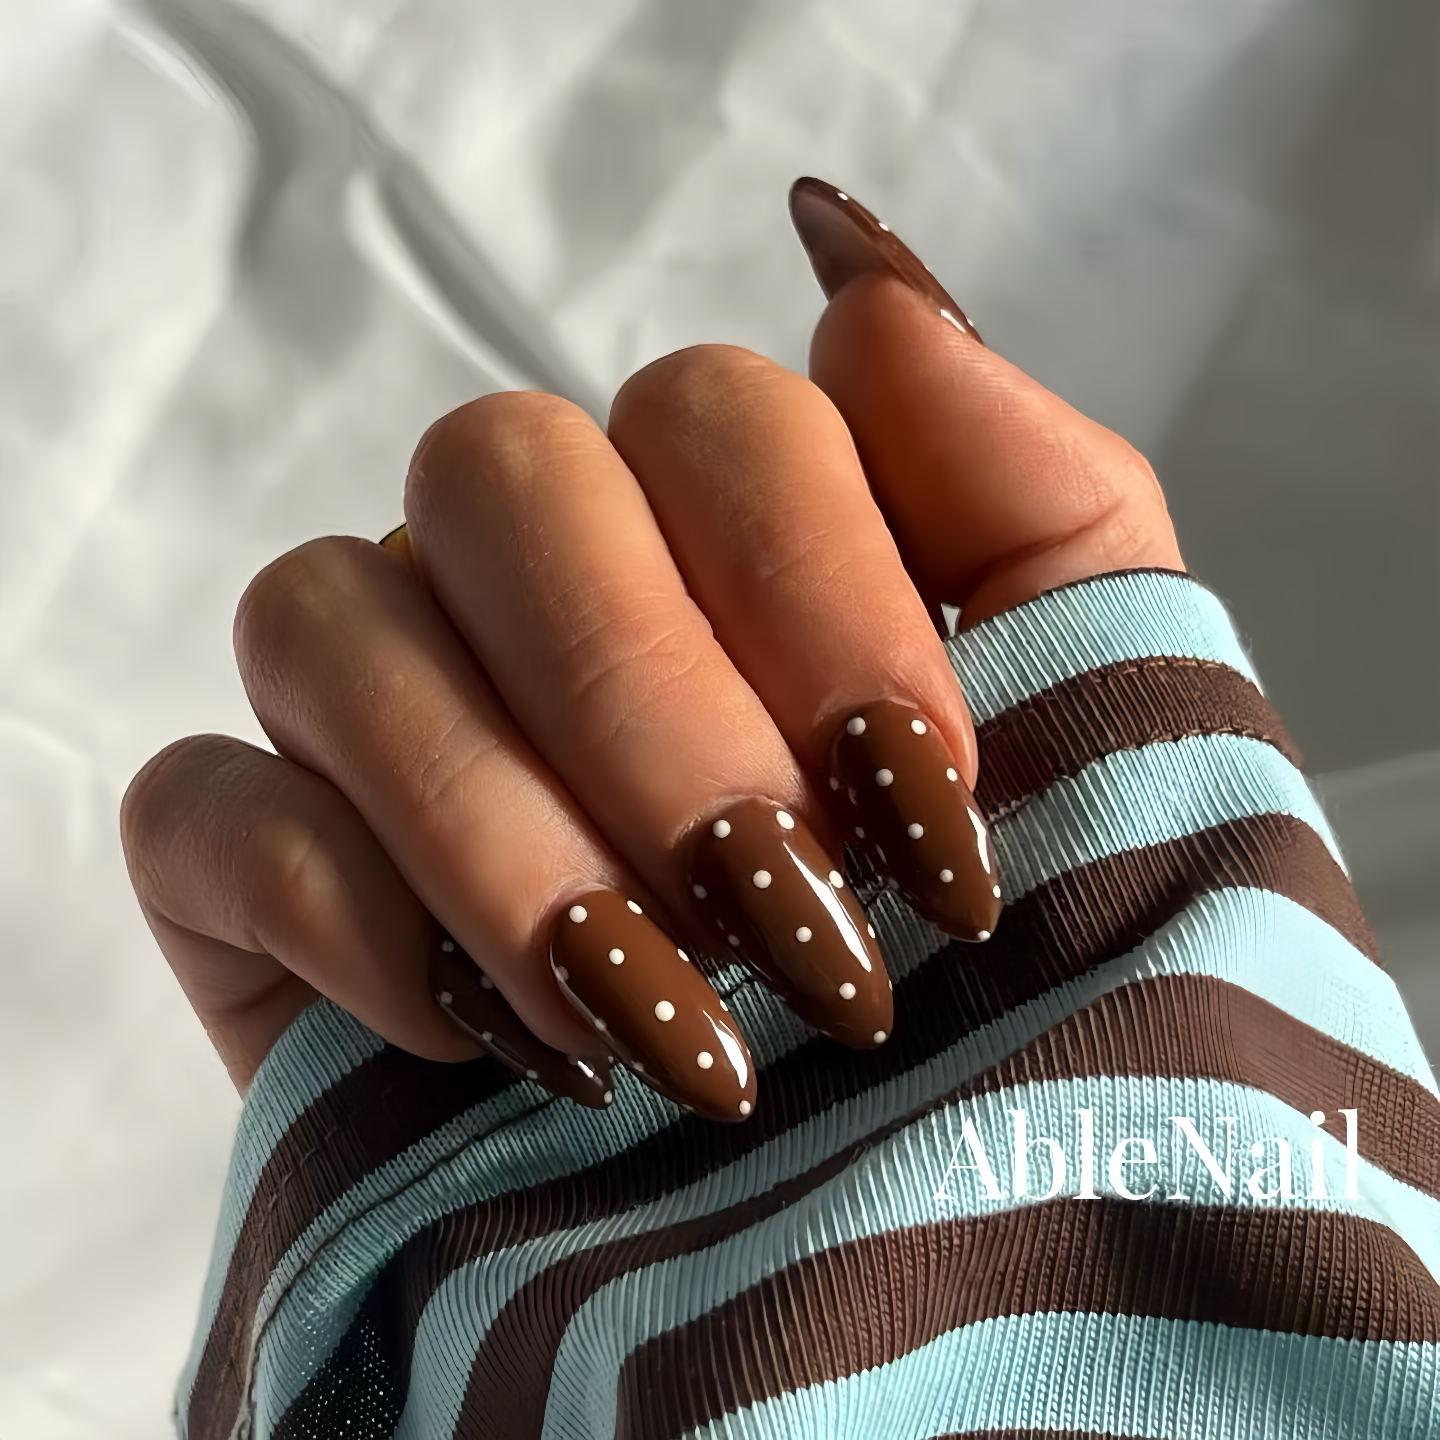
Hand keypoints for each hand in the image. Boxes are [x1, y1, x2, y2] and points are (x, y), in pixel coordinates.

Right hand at [119, 179, 1179, 1120]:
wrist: (892, 1286)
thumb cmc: (1012, 1004)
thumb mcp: (1101, 739)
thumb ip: (1032, 498)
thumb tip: (866, 287)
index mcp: (729, 549)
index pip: (712, 412)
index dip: (817, 584)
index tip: (926, 800)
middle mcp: (539, 597)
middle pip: (502, 473)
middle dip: (651, 702)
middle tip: (783, 918)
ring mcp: (379, 724)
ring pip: (328, 615)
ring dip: (502, 826)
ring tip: (651, 1022)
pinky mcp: (259, 878)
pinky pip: (201, 802)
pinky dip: (342, 907)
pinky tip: (485, 1040)